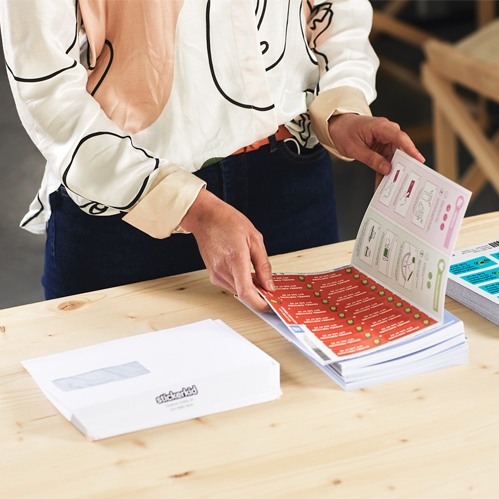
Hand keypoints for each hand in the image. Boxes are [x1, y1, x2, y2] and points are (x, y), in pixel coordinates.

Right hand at [180, 188, 273, 311]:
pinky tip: (247, 274)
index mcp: (235, 259)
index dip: (260, 304)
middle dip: (259, 296)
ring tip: (260, 279)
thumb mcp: (255, 239)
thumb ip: (263, 265)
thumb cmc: (228, 222)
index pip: (246, 293)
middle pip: (243, 295)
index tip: (270, 305)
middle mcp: (222, 270)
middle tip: (271, 291)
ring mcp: (215, 274)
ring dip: (250, 289)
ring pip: (237, 292)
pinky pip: (230, 286)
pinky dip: (241, 284)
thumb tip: (269, 285)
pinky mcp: (212, 275)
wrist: (205, 217)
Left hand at [328, 114, 424, 190]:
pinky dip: (383, 172)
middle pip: (401, 150)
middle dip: (403, 166)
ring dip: (393, 173)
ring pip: (395, 158)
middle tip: (406, 181)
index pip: (399, 137)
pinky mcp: (383, 148)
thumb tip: (386, 169)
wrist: (339, 126)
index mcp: (380, 127)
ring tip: (392, 188)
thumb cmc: (345, 132)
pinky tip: (381, 184)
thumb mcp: (354, 148)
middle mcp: (387, 132)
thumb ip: (371, 159)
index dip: (410, 149)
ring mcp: (386, 141)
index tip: (418, 160)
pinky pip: (387, 161)